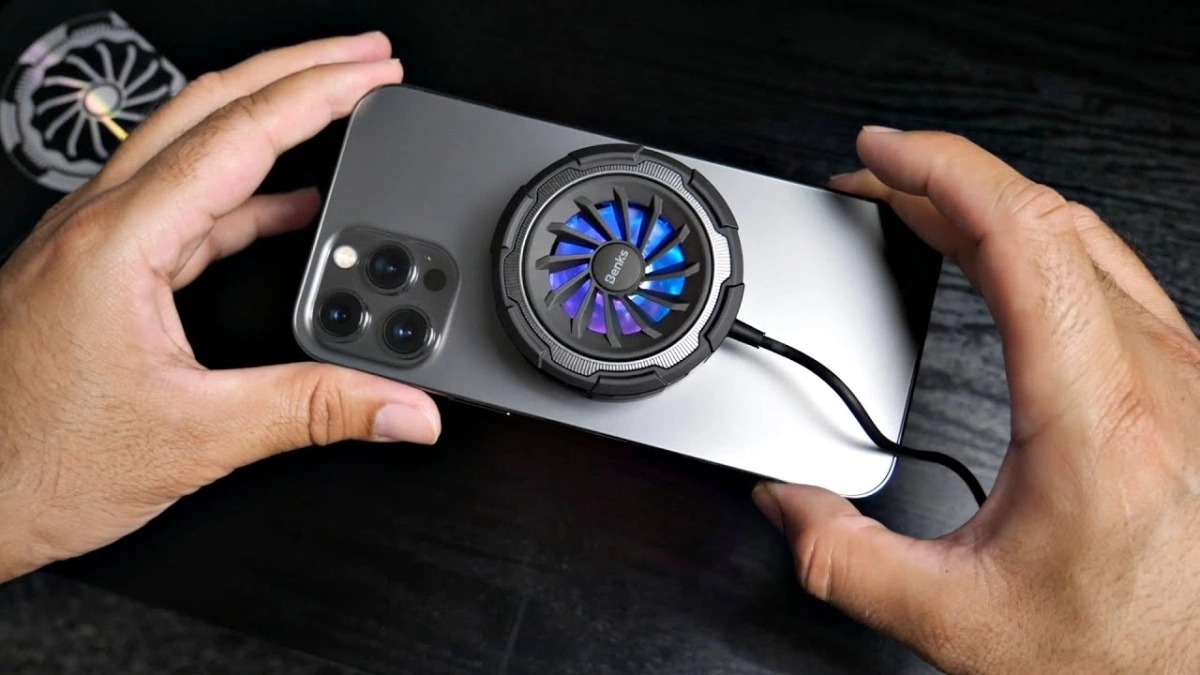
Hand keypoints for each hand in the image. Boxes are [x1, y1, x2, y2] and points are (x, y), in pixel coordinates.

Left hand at [0, 32, 439, 582]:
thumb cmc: (35, 464)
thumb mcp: (198, 438)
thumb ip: (315, 410)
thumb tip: (402, 408)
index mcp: (119, 242)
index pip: (240, 135)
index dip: (320, 94)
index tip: (375, 76)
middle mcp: (99, 224)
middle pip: (212, 104)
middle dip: (300, 69)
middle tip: (369, 57)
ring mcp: (95, 241)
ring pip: (194, 143)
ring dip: (272, 117)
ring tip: (338, 106)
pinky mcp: (100, 268)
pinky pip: (185, 202)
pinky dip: (248, 190)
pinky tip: (291, 205)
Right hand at [752, 127, 1199, 671]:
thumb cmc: (1129, 648)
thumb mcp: (958, 620)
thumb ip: (845, 561)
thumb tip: (785, 505)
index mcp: (1092, 413)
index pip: (1018, 236)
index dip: (939, 172)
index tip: (880, 154)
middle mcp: (1149, 373)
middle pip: (1043, 217)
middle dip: (941, 180)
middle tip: (870, 181)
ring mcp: (1176, 371)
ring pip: (1081, 235)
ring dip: (990, 204)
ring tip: (919, 208)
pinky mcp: (1180, 381)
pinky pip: (1105, 270)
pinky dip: (1036, 239)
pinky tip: (1003, 258)